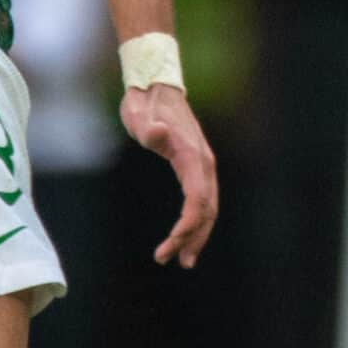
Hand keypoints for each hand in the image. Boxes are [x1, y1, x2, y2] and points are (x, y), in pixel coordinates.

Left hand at [120, 84, 217, 266]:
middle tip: (174, 261)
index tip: (170, 245)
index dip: (187, 226)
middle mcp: (203, 162)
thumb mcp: (139, 114)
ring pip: (208, 207)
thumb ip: (148, 126)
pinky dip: (197, 220)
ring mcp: (202, 165)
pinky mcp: (195, 166)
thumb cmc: (144, 104)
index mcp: (191, 155)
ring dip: (198, 234)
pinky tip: (185, 235)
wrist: (155, 86)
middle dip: (193, 237)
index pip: (197, 199)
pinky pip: (202, 199)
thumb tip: (158, 132)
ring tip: (184, 259)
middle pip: (206, 209)